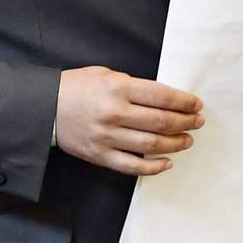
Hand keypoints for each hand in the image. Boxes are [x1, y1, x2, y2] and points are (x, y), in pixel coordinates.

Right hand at [56, 66, 202, 175]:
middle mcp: (115, 113)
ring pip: (151, 145)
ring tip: (187, 140)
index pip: (162, 96)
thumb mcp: (106, 75)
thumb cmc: (76, 87)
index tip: (196, 104)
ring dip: (175, 143)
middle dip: (185, 122)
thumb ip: (134, 87)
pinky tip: (167, 162)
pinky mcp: (100, 155)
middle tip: (197, 122)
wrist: (45, 107)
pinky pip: (132, 166)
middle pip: (161, 121)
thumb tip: (165, 99)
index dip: (184, 102)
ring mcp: (108, 137)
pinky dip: (154, 167)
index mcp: (118, 88)